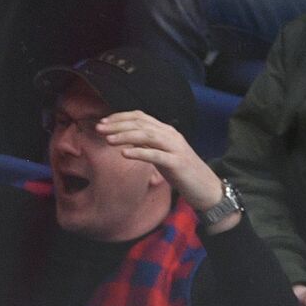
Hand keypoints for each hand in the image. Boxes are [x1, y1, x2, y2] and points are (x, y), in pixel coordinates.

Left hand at [95, 110, 233, 228]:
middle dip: (118, 125)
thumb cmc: (181, 172)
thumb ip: (147, 145)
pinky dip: (139, 153)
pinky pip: (156, 155)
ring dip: (125, 136)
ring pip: (148, 136)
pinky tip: (124, 154)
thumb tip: (126, 139)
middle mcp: (171, 135)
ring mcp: (175, 148)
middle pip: (141, 124)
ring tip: (108, 140)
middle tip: (99, 129)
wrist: (206, 188)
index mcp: (166, 131)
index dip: (120, 117)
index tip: (103, 122)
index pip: (141, 117)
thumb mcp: (161, 155)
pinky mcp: (177, 163)